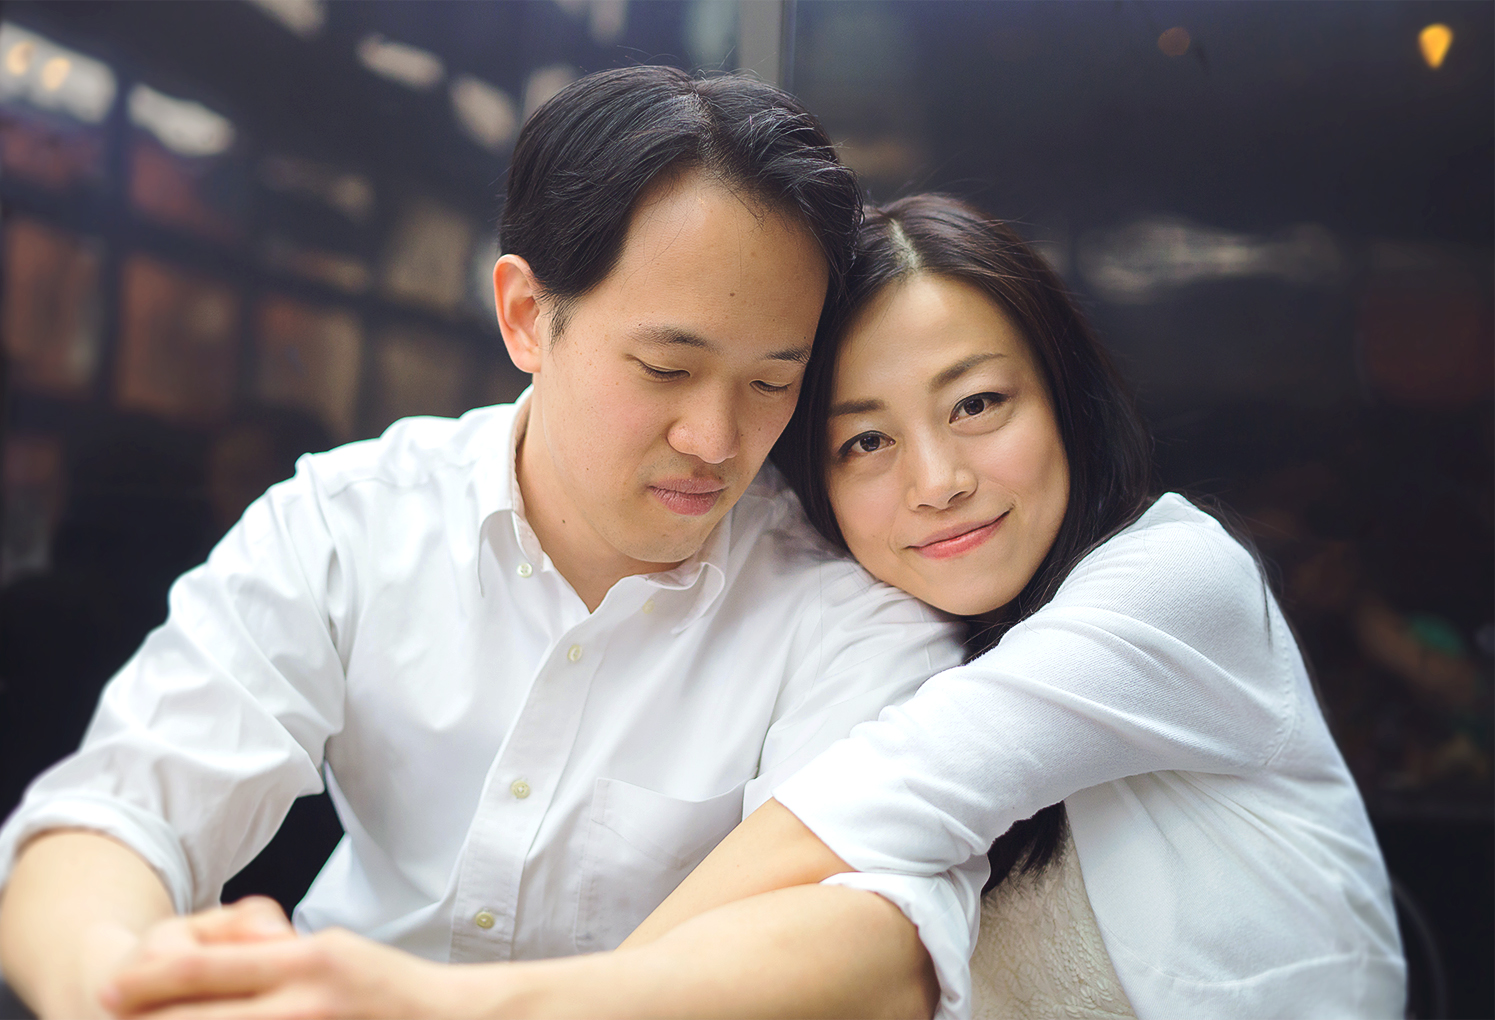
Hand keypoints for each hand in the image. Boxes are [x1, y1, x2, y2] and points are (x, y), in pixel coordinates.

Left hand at [100, 912, 449, 1019]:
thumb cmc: (385, 985)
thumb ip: (262, 958)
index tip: (110, 989)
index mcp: (305, 961)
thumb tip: (184, 968)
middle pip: (195, 1019)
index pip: (204, 968)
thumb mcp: (325, 949)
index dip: (147, 979)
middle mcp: (303, 1004)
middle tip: (111, 1016)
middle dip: (148, 1019)